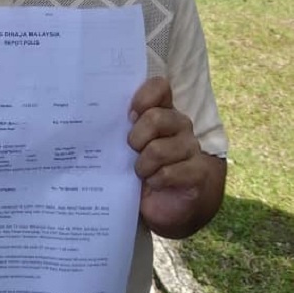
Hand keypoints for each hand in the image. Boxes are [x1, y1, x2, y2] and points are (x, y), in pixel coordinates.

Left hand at [128, 78, 220, 237]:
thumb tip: (95, 120)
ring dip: (142, 165)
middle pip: (155, 118)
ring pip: (158, 149)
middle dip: (135, 138)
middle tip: (131, 151)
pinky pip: (168, 172)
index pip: (159, 87)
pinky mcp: (198, 172)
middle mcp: (179, 124)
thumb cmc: (142, 169)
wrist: (166, 205)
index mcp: (162, 111)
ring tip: (140, 173)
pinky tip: (154, 184)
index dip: (143, 97)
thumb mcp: (127, 147)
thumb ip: (120, 129)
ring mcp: (191, 147)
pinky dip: (155, 181)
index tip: (128, 115)